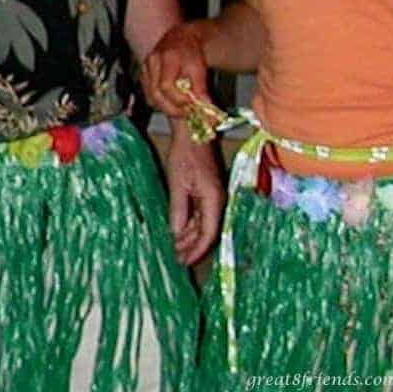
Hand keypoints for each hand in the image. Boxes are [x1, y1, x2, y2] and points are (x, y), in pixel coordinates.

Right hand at [142, 21, 210, 117]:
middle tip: (186, 113)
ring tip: (180, 107)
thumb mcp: (199, 68)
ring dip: (165, 107)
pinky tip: (171, 101)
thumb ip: (201, 88)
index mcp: (167, 57)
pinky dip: (159, 102)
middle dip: (171, 108)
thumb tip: (206, 108)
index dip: (178, 99)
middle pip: (155, 94)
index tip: (191, 105)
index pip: (166, 85)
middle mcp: (152, 62)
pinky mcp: (143, 74)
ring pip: (150, 97)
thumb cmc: (190, 52)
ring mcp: (145, 68)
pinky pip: (148, 95)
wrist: (179, 38)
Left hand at [166, 124, 224, 264]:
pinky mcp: (207, 190)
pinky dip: (190, 224)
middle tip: (176, 259)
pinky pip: (201, 213)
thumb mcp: (178, 183)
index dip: (197, 250)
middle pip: (207, 231)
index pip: (208, 234)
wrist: (193, 129)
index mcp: (214, 200)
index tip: (184, 262)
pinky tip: (179, 230)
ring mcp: (213, 195)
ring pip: (204, 223)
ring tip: (175, 248)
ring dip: (190, 236)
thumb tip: (176, 234)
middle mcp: (218, 200)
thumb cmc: (185, 154)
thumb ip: (178, 210)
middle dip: (192, 246)